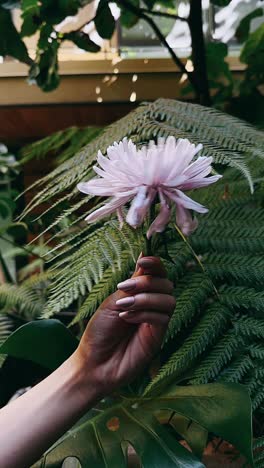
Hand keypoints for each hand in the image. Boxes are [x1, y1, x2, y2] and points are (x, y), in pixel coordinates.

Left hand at [76, 255, 174, 395]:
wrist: (93, 363)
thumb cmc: (100, 332)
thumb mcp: (112, 302)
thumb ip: (131, 284)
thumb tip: (143, 257)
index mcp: (140, 294)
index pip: (157, 273)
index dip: (155, 264)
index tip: (143, 261)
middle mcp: (152, 306)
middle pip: (166, 284)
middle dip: (147, 282)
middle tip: (124, 289)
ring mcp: (156, 321)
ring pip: (169, 300)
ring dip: (146, 298)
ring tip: (123, 306)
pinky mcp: (158, 337)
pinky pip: (162, 318)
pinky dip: (144, 314)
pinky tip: (126, 318)